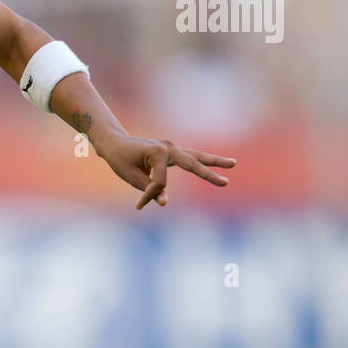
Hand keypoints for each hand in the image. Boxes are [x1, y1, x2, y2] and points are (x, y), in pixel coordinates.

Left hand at [94, 135, 235, 208]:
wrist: (114, 143)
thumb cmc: (120, 160)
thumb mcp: (131, 177)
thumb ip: (150, 189)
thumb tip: (165, 203)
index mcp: (158, 152)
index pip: (161, 182)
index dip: (150, 195)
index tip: (139, 204)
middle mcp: (168, 147)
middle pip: (193, 163)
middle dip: (208, 175)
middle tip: (225, 183)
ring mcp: (171, 147)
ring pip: (197, 156)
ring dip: (215, 161)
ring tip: (233, 163)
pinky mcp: (170, 151)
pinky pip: (189, 157)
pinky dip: (203, 161)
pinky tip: (216, 164)